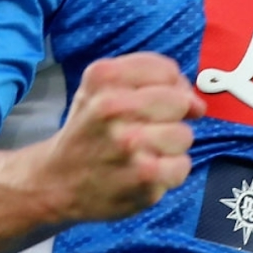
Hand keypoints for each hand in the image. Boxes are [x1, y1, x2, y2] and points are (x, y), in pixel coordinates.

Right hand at [36, 52, 207, 222]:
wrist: (56, 182)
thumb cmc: (89, 130)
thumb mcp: (100, 87)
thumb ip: (150, 79)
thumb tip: (196, 103)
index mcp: (103, 78)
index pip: (167, 70)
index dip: (171, 86)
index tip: (158, 100)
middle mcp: (113, 108)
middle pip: (180, 101)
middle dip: (171, 116)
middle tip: (146, 129)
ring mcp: (128, 144)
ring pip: (184, 135)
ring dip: (170, 146)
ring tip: (144, 152)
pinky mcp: (142, 177)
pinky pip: (182, 166)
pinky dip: (170, 171)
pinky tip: (147, 172)